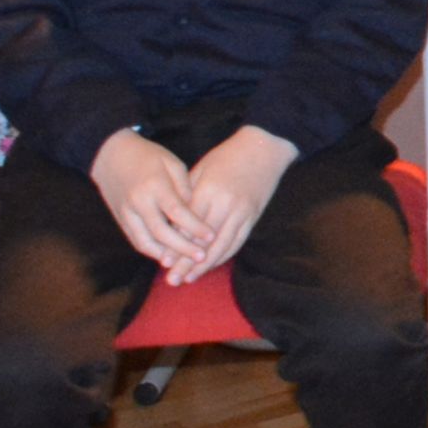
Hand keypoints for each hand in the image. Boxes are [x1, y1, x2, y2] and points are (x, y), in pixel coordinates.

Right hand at [88, 131, 213, 280]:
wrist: (111, 155)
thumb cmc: (147, 156)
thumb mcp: (171, 163)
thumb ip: (185, 186)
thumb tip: (195, 210)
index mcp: (154, 186)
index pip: (177, 212)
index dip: (195, 227)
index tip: (211, 236)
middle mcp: (138, 203)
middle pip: (162, 233)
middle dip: (183, 249)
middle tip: (201, 257)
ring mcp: (126, 214)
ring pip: (146, 243)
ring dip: (167, 256)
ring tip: (186, 262)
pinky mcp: (121, 221)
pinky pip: (137, 242)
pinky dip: (153, 251)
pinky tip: (169, 256)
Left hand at [173, 126, 297, 280]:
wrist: (264, 147)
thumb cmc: (227, 156)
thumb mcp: (201, 170)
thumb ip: (187, 195)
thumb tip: (171, 221)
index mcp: (208, 191)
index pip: (188, 226)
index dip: (175, 246)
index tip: (163, 262)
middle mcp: (225, 205)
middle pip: (203, 242)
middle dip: (186, 263)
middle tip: (172, 280)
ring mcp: (242, 212)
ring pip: (221, 246)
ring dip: (205, 266)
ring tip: (189, 279)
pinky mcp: (253, 216)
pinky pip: (237, 242)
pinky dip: (223, 256)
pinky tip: (211, 266)